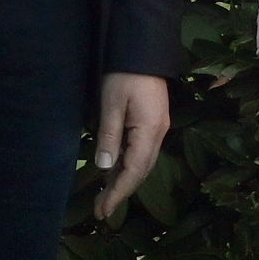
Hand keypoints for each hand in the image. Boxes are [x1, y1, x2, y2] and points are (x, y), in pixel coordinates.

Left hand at [93, 72, 171, 220]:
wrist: (142, 49)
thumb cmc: (124, 74)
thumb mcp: (111, 105)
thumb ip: (109, 136)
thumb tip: (105, 168)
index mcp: (150, 131)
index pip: (134, 171)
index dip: (118, 193)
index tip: (103, 210)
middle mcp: (158, 133)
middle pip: (141, 170)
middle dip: (121, 191)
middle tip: (100, 210)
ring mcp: (158, 128)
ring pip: (142, 162)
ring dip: (124, 179)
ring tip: (104, 196)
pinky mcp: (153, 122)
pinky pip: (141, 151)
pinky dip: (127, 165)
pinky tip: (114, 170)